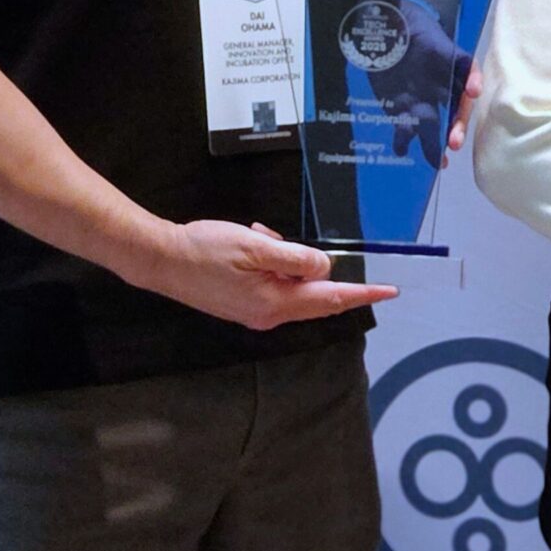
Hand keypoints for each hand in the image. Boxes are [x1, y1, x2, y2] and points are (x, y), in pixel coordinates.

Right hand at [125, 220, 396, 329]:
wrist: (160, 259)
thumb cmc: (205, 249)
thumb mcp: (256, 246)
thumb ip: (295, 258)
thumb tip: (325, 267)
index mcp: (275, 303)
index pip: (331, 299)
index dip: (362, 293)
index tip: (390, 291)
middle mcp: (268, 315)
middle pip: (314, 295)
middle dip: (312, 266)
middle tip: (285, 240)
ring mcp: (254, 312)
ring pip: (292, 285)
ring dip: (285, 258)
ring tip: (256, 236)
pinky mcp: (243, 305)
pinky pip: (274, 285)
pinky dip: (271, 264)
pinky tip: (252, 244)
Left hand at [360, 0, 476, 163]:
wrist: (385, 34)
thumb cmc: (394, 19)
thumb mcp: (388, 8)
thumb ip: (387, 0)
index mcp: (439, 51)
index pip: (461, 63)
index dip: (468, 75)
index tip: (472, 89)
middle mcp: (437, 77)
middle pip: (455, 101)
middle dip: (457, 120)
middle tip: (454, 140)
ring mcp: (423, 95)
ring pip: (438, 120)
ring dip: (440, 140)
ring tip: (440, 161)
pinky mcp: (404, 108)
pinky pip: (411, 127)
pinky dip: (410, 142)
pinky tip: (410, 155)